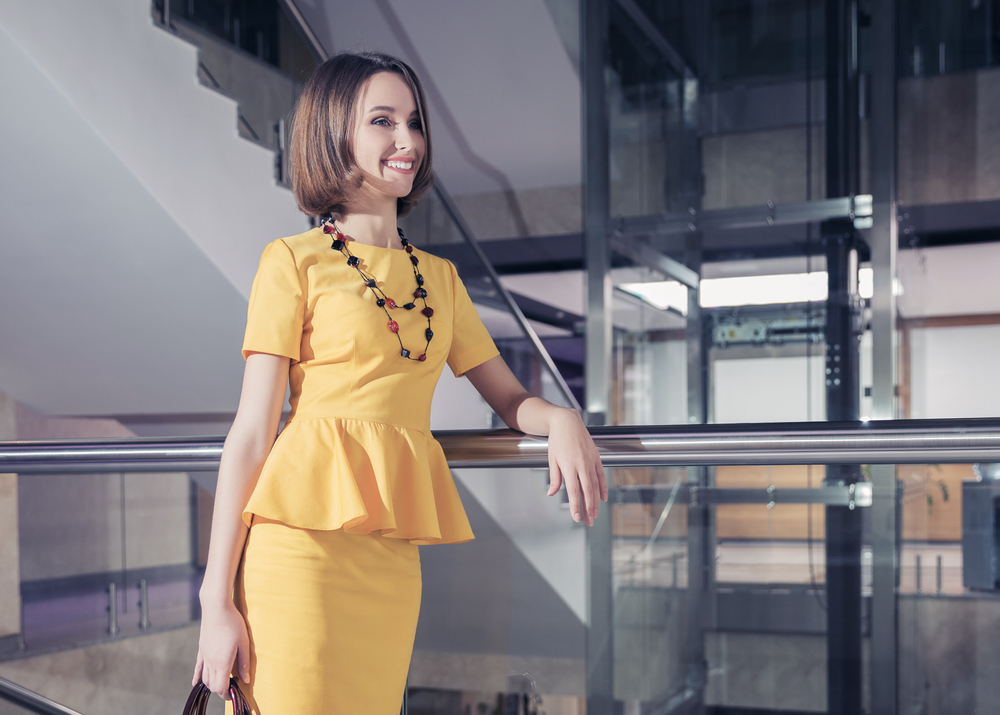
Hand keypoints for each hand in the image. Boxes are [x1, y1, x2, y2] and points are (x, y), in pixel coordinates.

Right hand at [192, 600, 249, 698]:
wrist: (216, 608)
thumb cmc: (233, 623)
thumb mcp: (244, 643)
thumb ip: (244, 663)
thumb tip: (245, 679)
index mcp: (222, 663)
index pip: (221, 687)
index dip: (227, 694)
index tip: (234, 693)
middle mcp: (210, 662)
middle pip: (212, 685)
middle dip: (221, 690)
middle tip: (231, 686)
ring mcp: (204, 656)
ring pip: (204, 678)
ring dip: (212, 683)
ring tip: (222, 681)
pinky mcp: (201, 649)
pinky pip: (197, 667)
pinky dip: (197, 677)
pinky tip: (195, 682)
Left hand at [545, 409, 607, 524]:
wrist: (567, 422)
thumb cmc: (557, 440)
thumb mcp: (552, 459)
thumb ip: (554, 477)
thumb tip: (552, 493)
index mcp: (569, 465)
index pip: (573, 491)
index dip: (575, 506)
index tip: (577, 517)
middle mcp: (582, 464)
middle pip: (587, 491)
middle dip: (588, 508)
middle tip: (588, 521)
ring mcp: (591, 461)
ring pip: (595, 485)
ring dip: (595, 501)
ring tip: (594, 514)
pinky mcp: (596, 457)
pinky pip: (601, 475)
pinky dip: (603, 487)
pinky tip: (603, 498)